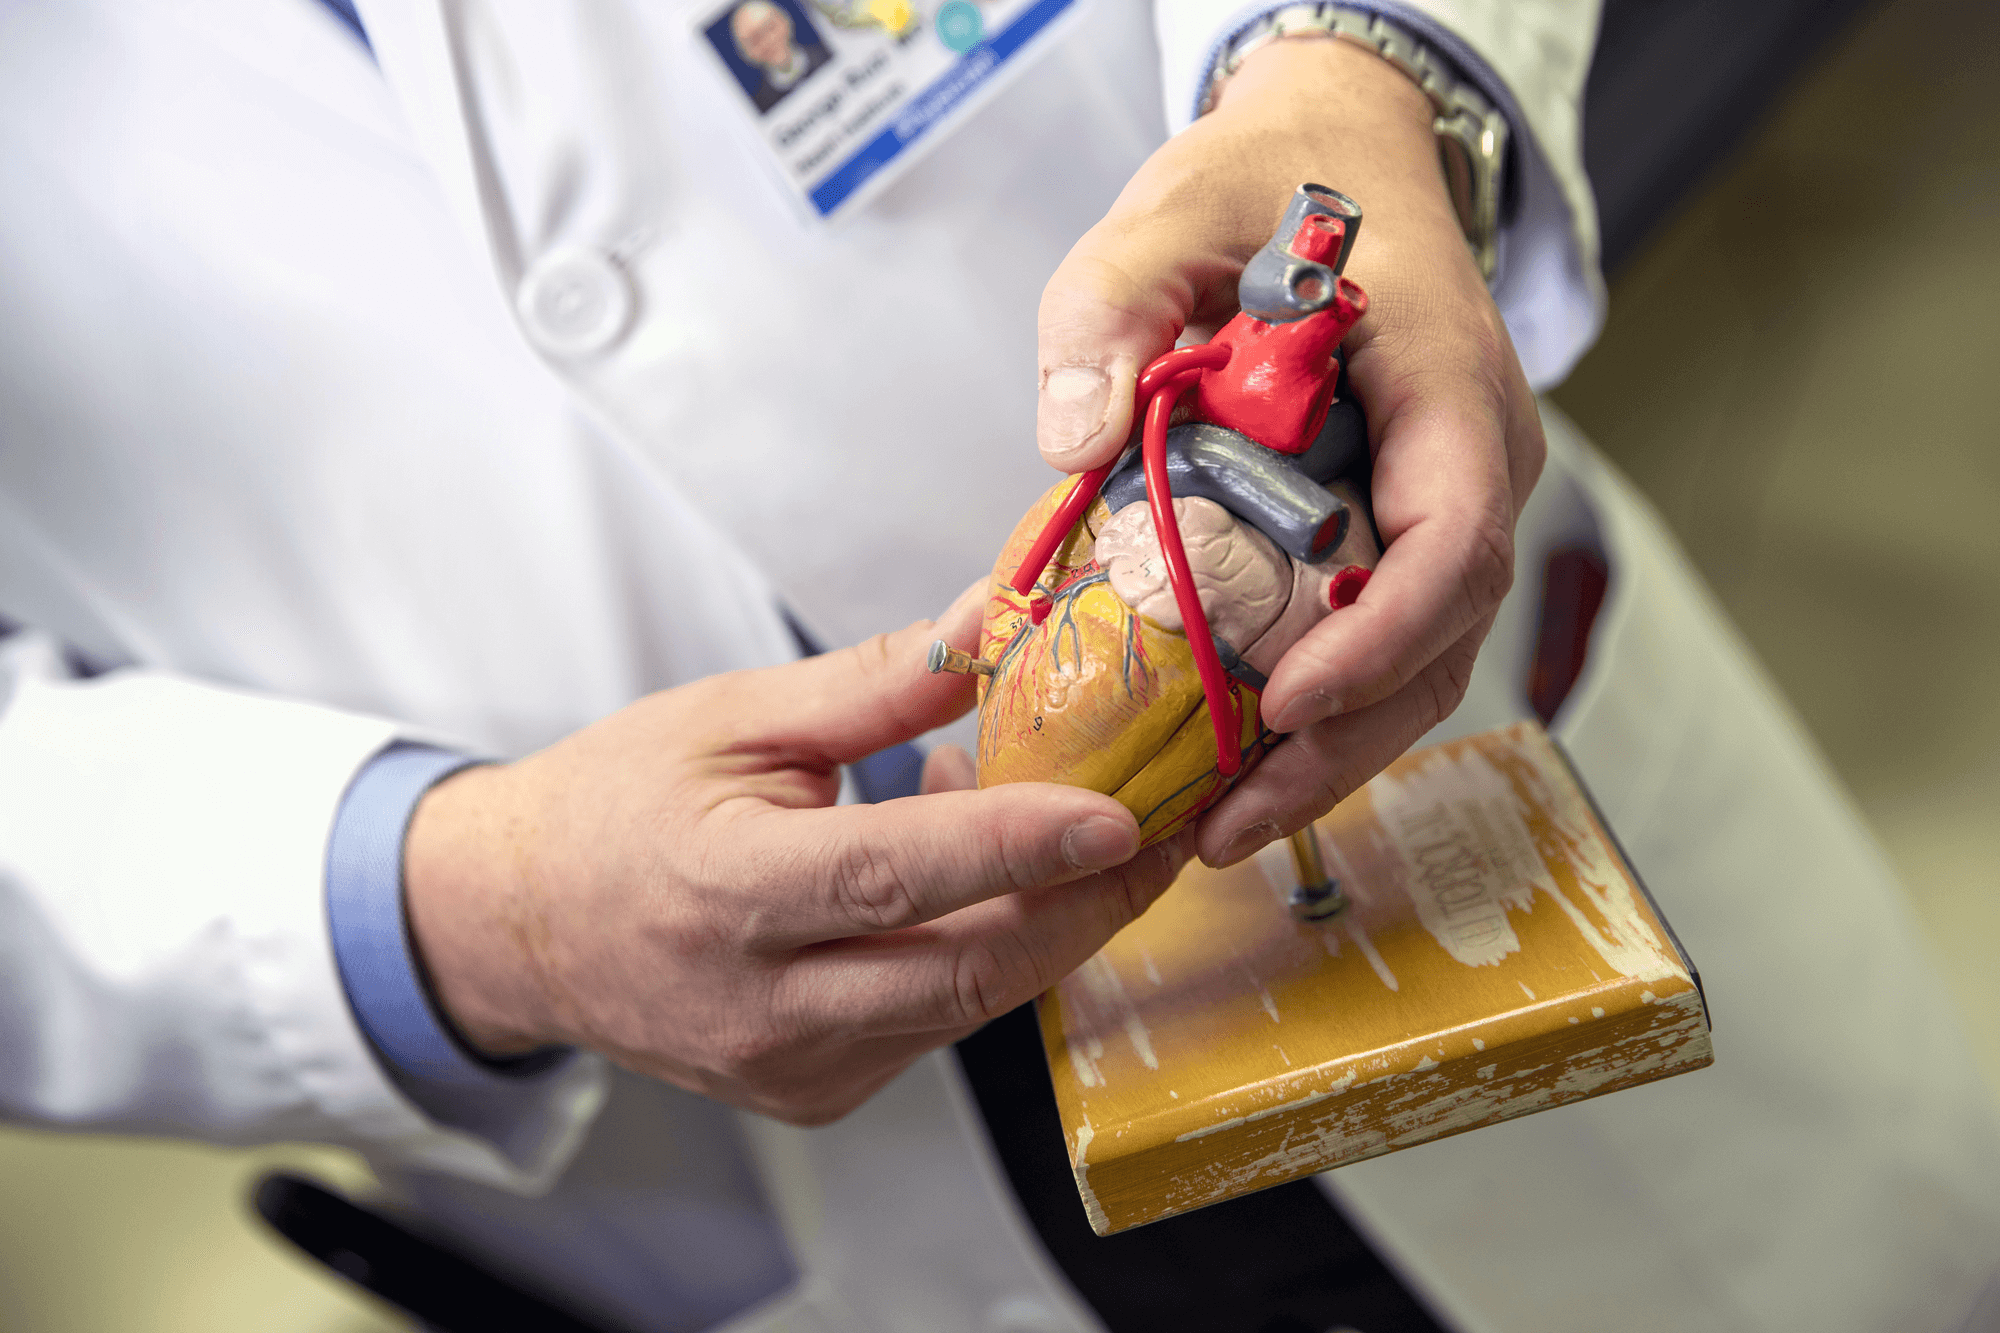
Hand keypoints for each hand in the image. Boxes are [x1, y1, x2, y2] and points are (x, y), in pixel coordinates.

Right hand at [403, 583, 1188, 1124]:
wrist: (522, 926)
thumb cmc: (616, 806)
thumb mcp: (729, 717)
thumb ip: (872, 683)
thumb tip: (992, 622)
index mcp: (728, 893)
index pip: (895, 875)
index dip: (1016, 847)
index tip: (1119, 813)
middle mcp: (761, 1002)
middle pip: (963, 970)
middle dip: (1085, 904)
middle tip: (1167, 831)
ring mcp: (790, 1066)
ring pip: (965, 1007)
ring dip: (1046, 927)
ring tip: (1090, 842)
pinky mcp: (814, 1094)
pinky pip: (933, 1028)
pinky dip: (984, 958)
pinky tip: (993, 892)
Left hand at [1034, 37, 1544, 866]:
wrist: (1332, 163)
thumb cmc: (1267, 186)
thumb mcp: (1172, 212)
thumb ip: (1113, 304)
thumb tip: (1071, 439)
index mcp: (1446, 385)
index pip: (1455, 537)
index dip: (1379, 637)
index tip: (1286, 701)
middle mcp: (1471, 464)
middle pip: (1441, 637)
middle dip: (1341, 741)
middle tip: (1228, 820)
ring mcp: (1440, 508)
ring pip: (1416, 663)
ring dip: (1326, 756)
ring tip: (1216, 829)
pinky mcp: (1394, 536)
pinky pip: (1372, 642)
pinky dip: (1309, 716)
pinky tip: (1226, 768)